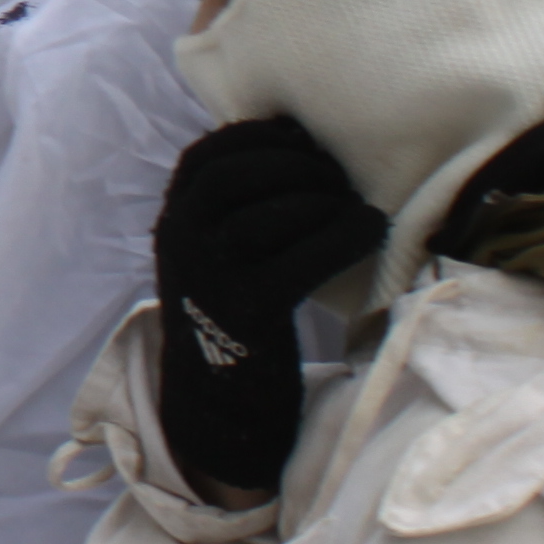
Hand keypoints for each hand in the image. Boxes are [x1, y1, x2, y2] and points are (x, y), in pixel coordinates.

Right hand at [148, 116, 383, 498]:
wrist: (218, 407)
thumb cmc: (231, 318)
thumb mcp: (211, 255)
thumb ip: (232, 207)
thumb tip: (297, 142)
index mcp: (172, 222)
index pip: (207, 155)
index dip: (257, 135)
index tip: (299, 138)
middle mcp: (182, 242)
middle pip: (240, 174)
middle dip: (297, 164)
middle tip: (336, 179)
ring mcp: (212, 276)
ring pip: (274, 212)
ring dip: (325, 199)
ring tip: (356, 207)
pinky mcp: (250, 311)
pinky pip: (306, 257)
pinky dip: (347, 234)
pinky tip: (371, 230)